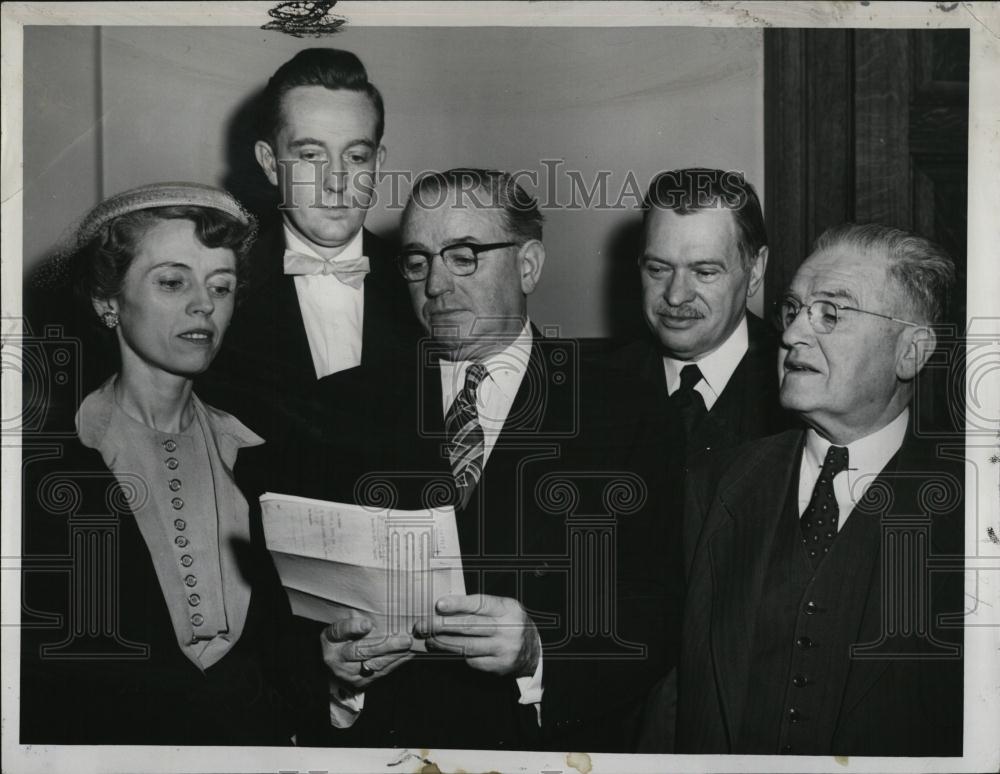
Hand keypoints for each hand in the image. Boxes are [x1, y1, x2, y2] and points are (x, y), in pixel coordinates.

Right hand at [320, 614, 412, 688]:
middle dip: (385, 645)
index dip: (352, 627)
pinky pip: (381, 672)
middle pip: (360, 651)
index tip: (367, 624)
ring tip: (409, 645)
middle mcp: (336, 659)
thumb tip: (377, 613)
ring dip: (395, 654)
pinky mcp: (361, 683)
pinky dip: (396, 662)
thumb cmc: (344, 638)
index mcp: (329, 639)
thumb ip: (355, 620)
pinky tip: (407, 653)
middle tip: (404, 639)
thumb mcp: (343, 627)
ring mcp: (348, 674)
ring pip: (374, 664)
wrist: (337, 665)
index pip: (338, 631)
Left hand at [413, 594, 540, 676]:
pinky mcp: (498, 666)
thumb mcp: (502, 608)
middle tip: (422, 624)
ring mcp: (504, 649)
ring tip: (428, 638)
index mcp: (508, 609)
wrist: (533, 650)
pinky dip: (456, 654)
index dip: (458, 604)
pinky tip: (444, 649)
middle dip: (442, 625)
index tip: (439, 604)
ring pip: (467, 646)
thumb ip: (480, 606)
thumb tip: (445, 607)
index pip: (480, 604)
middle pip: (469, 626)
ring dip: (443, 642)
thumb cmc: (510, 623)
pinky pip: (471, 660)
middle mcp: (508, 629)